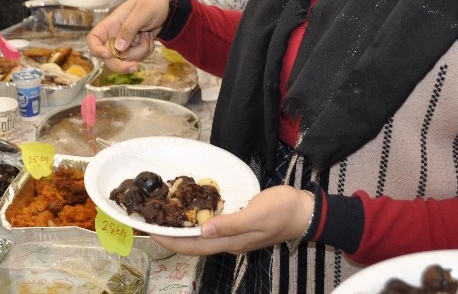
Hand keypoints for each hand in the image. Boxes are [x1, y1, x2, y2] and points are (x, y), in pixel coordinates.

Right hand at [86, 0, 171, 72]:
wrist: (166, 8)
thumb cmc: (152, 3)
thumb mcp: (141, 12)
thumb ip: (129, 28)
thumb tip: (119, 47)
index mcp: (111, 24)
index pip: (94, 38)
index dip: (96, 49)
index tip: (108, 55)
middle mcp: (114, 36)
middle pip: (109, 58)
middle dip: (122, 64)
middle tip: (136, 66)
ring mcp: (124, 44)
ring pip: (126, 60)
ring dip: (141, 52)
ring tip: (148, 36)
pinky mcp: (134, 48)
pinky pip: (137, 58)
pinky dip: (146, 52)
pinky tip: (149, 39)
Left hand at [152, 185, 310, 255]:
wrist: (306, 212)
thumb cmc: (283, 210)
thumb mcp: (257, 214)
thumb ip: (231, 224)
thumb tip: (203, 231)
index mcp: (231, 242)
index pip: (194, 247)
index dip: (172, 242)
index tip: (151, 233)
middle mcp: (230, 242)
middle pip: (194, 244)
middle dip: (172, 236)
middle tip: (152, 223)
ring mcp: (235, 235)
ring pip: (202, 237)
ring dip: (183, 230)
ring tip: (166, 217)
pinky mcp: (239, 225)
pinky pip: (212, 227)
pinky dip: (198, 221)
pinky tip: (192, 210)